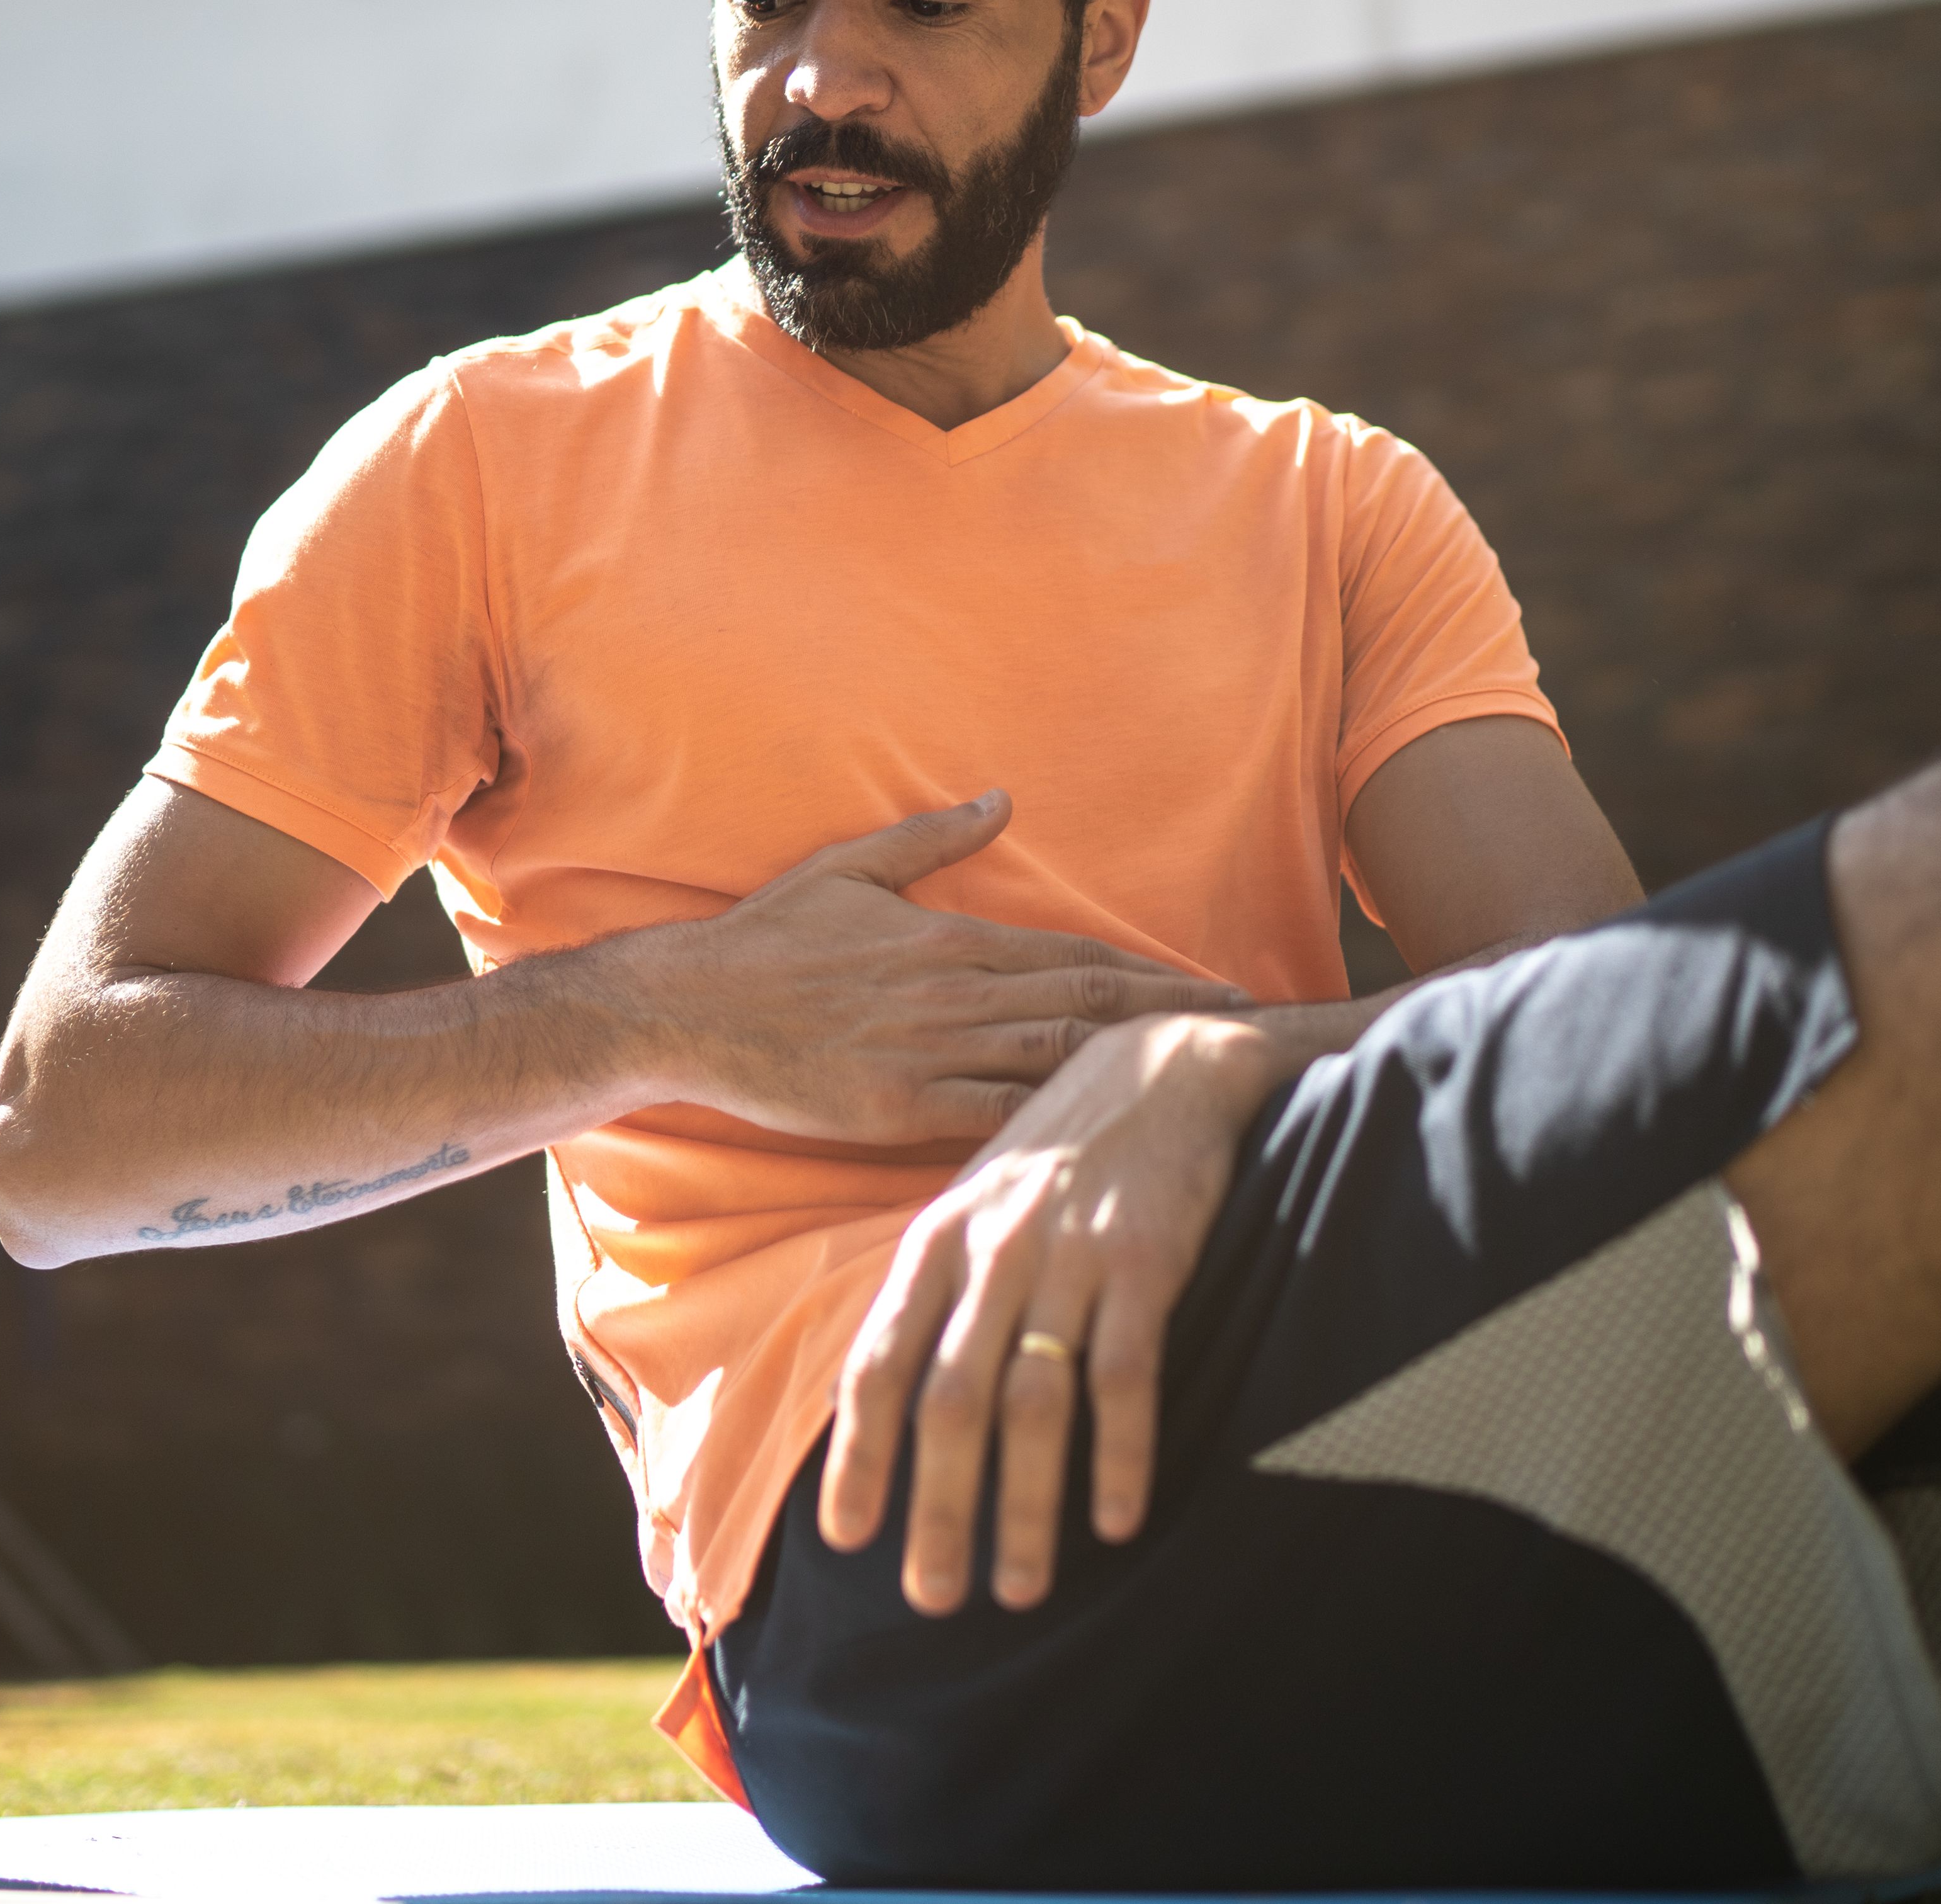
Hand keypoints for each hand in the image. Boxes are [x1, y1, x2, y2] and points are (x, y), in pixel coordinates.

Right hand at [635, 794, 1244, 1144]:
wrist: (687, 1005)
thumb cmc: (765, 939)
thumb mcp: (848, 868)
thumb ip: (930, 837)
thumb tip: (1000, 796)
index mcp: (949, 939)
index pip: (1076, 958)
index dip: (1154, 974)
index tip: (1217, 989)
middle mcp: (952, 992)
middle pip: (1089, 1008)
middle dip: (1176, 1021)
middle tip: (1253, 1036)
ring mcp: (928, 1052)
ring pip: (1055, 1060)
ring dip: (1136, 1072)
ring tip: (1203, 1086)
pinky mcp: (898, 1108)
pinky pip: (993, 1120)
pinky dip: (1056, 1129)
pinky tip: (1110, 1143)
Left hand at [816, 1002, 1370, 1612]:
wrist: (1162, 1061)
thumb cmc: (1058, 1152)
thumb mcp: (977, 1205)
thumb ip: (938, 1294)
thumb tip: (887, 1397)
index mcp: (937, 1240)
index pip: (879, 1362)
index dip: (859, 1455)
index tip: (846, 1540)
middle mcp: (991, 1251)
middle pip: (949, 1401)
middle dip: (937, 1508)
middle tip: (932, 1599)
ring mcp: (1069, 1255)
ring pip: (1033, 1402)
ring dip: (1025, 1506)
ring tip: (1018, 1591)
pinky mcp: (1146, 1259)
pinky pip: (1126, 1374)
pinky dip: (1119, 1454)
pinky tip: (1119, 1521)